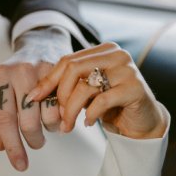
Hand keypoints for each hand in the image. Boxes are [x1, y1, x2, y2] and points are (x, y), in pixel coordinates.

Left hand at [0, 26, 70, 170]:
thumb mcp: (3, 93)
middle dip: (34, 140)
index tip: (19, 165)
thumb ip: (0, 120)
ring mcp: (42, 69)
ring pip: (50, 116)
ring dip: (49, 128)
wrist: (40, 43)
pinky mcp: (62, 70)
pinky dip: (62, 117)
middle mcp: (19, 72)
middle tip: (36, 143)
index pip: (4, 120)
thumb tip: (0, 147)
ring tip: (46, 122)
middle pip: (28, 122)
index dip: (12, 147)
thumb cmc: (18, 76)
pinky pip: (64, 106)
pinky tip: (58, 113)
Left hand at [27, 42, 167, 139]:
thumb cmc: (111, 106)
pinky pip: (102, 100)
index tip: (34, 98)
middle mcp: (116, 55)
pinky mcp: (135, 88)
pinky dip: (91, 114)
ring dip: (72, 110)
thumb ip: (68, 86)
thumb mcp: (86, 93)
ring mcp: (127, 70)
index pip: (67, 60)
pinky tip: (88, 123)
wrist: (142, 122)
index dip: (48, 80)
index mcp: (103, 50)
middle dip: (60, 96)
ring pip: (85, 87)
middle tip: (58, 116)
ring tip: (68, 125)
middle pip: (73, 69)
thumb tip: (34, 93)